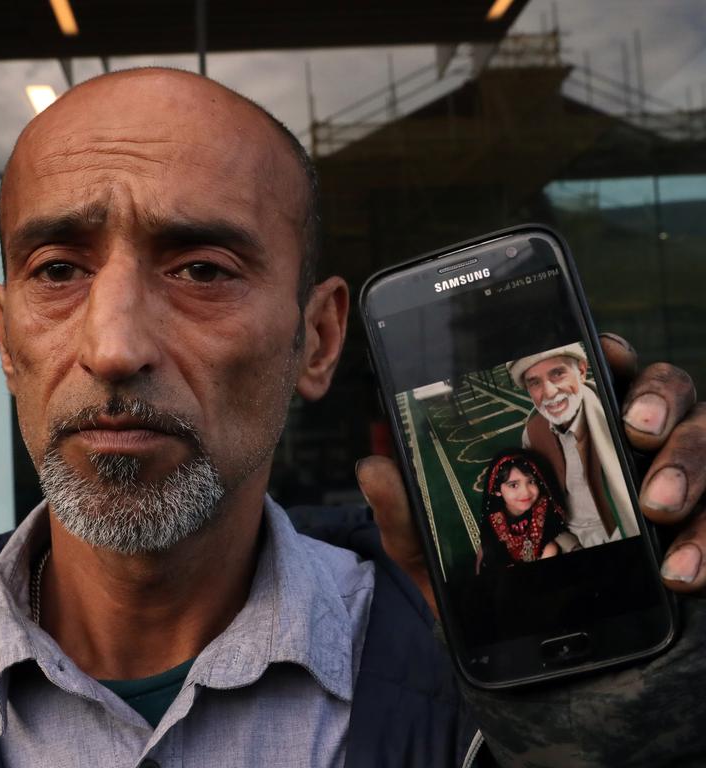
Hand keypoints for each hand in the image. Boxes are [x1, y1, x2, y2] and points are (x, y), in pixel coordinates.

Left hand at [356, 333, 702, 616]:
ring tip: (654, 504)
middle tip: (632, 430)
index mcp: (569, 426)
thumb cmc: (494, 581)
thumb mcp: (442, 550)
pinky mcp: (700, 532)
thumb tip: (371, 468)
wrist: (540, 662)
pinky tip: (679, 573)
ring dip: (689, 466)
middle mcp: (630, 444)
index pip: (596, 367)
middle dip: (657, 401)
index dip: (603, 351)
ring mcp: (673, 483)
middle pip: (668, 390)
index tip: (598, 352)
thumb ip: (408, 512)